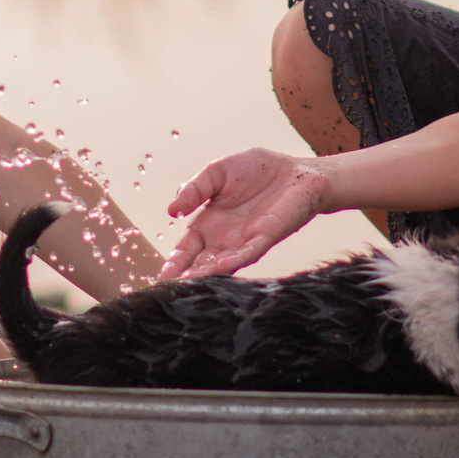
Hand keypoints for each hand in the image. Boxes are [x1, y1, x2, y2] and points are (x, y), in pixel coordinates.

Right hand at [159, 149, 331, 279]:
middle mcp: (225, 238)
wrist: (297, 170)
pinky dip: (235, 260)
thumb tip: (172, 210)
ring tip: (188, 282)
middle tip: (169, 287)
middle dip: (185, 274)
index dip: (174, 261)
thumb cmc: (258, 171)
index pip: (186, 248)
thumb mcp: (217, 172)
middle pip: (200, 262)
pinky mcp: (266, 237)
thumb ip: (195, 189)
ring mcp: (245, 241)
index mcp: (209, 223)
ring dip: (206, 273)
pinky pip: (248, 252)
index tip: (161, 275)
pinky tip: (221, 267)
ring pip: (221, 263)